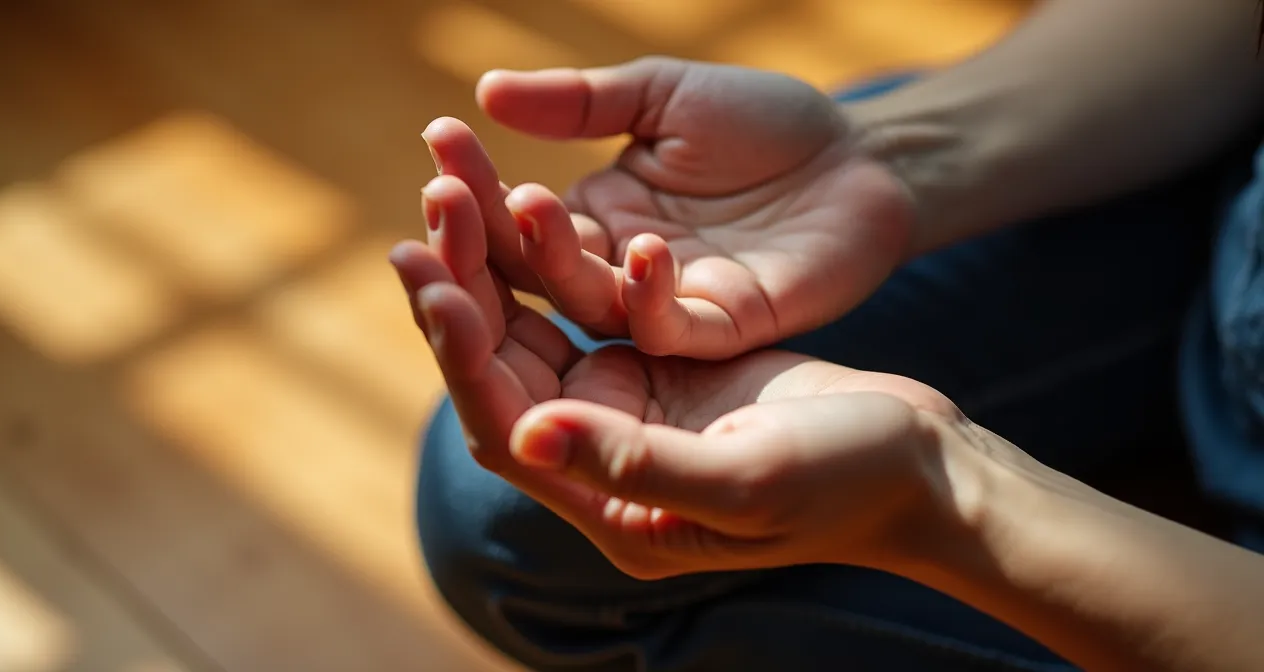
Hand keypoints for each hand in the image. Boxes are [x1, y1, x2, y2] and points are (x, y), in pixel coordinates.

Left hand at [392, 174, 962, 577]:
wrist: (915, 461)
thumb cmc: (846, 481)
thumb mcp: (746, 478)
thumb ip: (638, 465)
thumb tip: (526, 434)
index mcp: (613, 512)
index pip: (509, 429)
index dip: (465, 358)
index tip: (437, 282)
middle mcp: (601, 467)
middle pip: (503, 377)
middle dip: (460, 300)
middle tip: (425, 218)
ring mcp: (624, 417)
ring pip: (530, 339)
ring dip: (492, 273)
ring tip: (454, 197)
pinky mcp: (651, 373)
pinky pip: (578, 313)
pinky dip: (546, 265)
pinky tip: (518, 210)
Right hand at [422, 57, 915, 359]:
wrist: (864, 155)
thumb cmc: (764, 123)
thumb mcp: (665, 97)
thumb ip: (582, 103)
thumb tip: (487, 90)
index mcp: (595, 219)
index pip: (517, 212)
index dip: (477, 181)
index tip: (438, 136)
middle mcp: (617, 269)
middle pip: (535, 270)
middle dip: (490, 231)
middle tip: (446, 190)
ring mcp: (668, 304)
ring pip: (592, 304)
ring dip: (555, 263)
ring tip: (528, 204)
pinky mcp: (724, 328)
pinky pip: (673, 327)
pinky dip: (649, 298)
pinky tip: (640, 249)